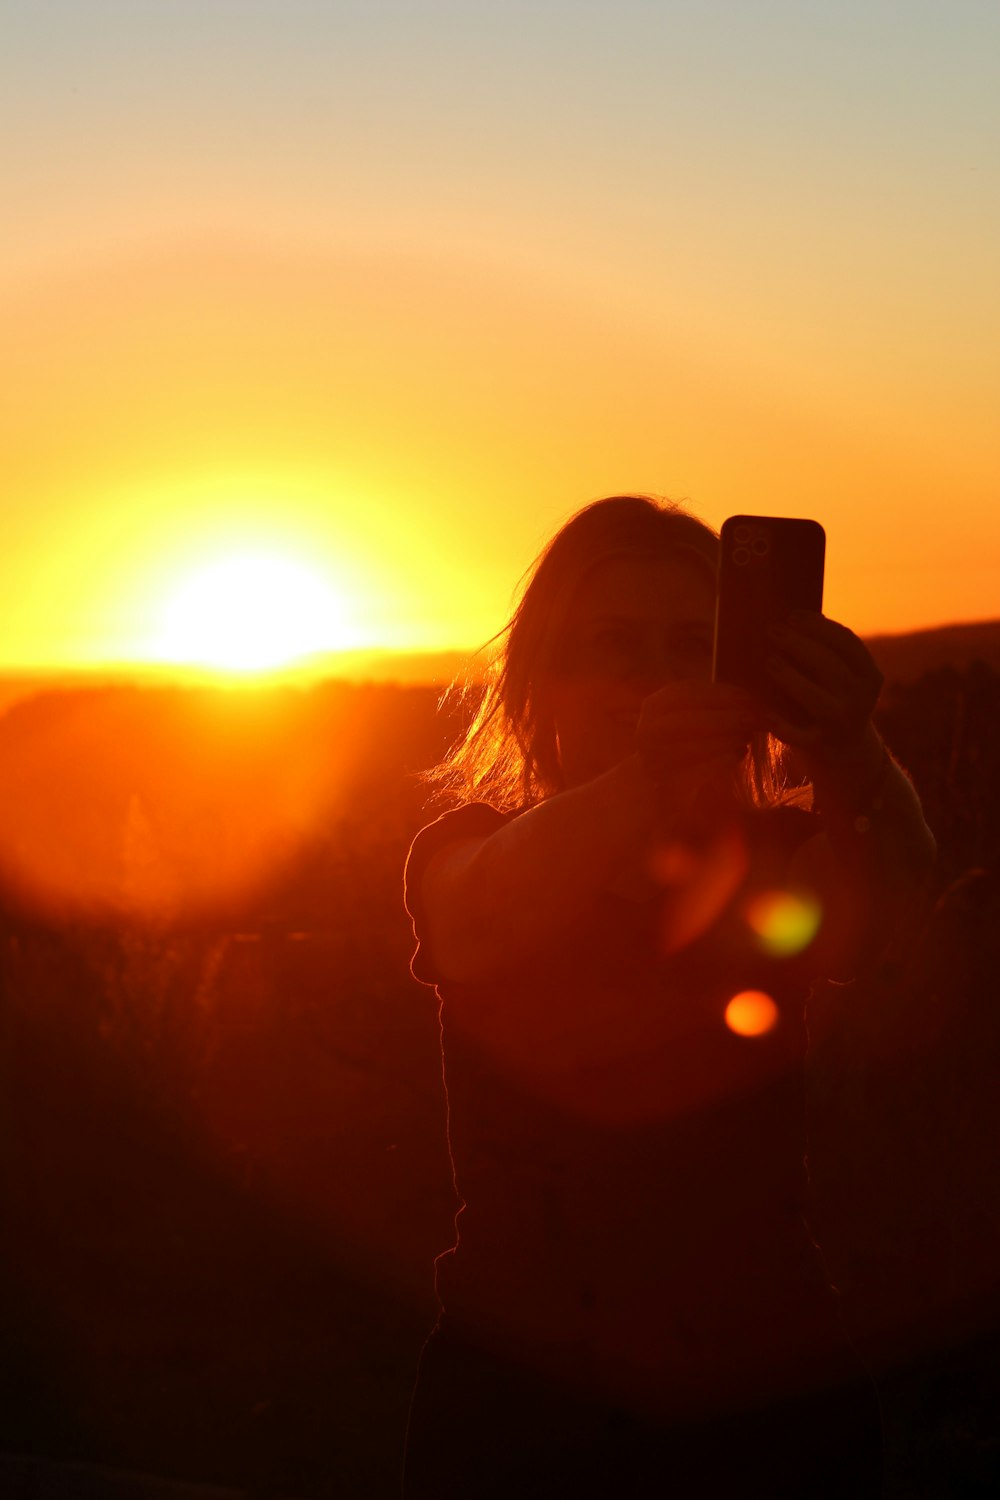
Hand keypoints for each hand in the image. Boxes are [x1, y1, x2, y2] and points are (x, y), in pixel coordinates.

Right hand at [635, 679, 757, 798]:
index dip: (720, 694)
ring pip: (695, 747)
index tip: (747, 698)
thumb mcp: (692, 716)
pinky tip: (739, 753)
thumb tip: (752, 702)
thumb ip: (715, 706)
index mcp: (654, 706)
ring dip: (727, 740)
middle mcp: (647, 730)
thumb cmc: (683, 741)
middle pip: (690, 720)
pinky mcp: (666, 783)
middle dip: (726, 719)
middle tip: (752, 719)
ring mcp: (653, 758)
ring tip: (747, 737)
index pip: (687, 692)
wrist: (660, 780)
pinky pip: (699, 771)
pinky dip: (723, 761)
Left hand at [763, 611, 882, 756]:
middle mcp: (860, 698)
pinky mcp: (821, 745)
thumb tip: (790, 622)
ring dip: (789, 678)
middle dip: (799, 645)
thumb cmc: (835, 701)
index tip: (793, 615)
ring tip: (768, 661)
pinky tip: (763, 712)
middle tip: (772, 631)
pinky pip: (799, 736)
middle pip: (830, 666)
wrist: (847, 753)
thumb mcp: (842, 678)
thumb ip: (826, 654)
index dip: (820, 626)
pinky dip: (781, 725)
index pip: (847, 643)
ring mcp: (842, 723)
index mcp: (869, 675)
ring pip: (816, 698)